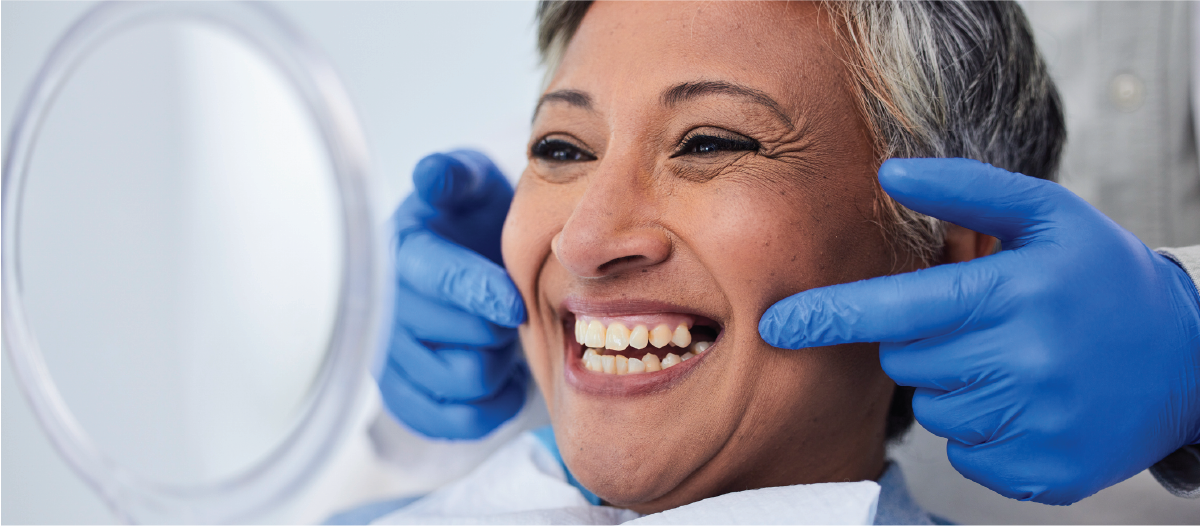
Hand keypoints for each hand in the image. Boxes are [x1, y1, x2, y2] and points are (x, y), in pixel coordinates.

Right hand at [378, 150, 527, 438]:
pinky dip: (487, 406)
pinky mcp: (401, 396)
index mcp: (402, 252)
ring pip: (464, 381)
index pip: (440, 280)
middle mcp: (386, 308)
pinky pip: (450, 421)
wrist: (465, 257)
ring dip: (497, 363)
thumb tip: (433, 175)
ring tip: (501, 337)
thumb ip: (455, 175)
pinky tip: (500, 378)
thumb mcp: (469, 183)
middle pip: (463, 338)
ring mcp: (389, 357)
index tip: (516, 305)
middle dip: (501, 327)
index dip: (481, 294)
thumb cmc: (471, 219)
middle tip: (513, 310)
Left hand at [759, 158, 1199, 504]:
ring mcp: (1035, 425)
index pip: (898, 308)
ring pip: (934, 409)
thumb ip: (965, 191)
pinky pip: (966, 453)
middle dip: (923, 340)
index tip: (776, 325)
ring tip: (1015, 360)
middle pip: (906, 361)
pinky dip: (983, 429)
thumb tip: (888, 174)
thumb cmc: (1104, 278)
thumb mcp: (1047, 216)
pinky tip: (1028, 401)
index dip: (830, 316)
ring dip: (955, 385)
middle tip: (983, 322)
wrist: (1190, 360)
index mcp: (1016, 295)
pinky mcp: (1042, 473)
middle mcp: (1024, 364)